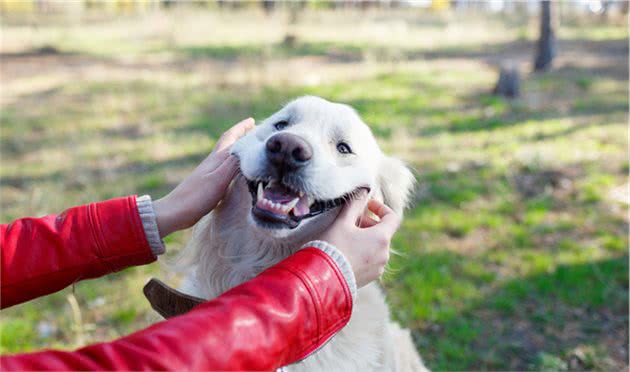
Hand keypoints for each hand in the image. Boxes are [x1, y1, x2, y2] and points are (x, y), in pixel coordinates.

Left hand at [153, 118, 254, 236]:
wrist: (175, 211)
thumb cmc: (197, 196)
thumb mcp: (219, 179)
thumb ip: (233, 163)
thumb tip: (248, 148)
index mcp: (215, 159)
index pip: (230, 138)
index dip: (241, 128)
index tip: (252, 120)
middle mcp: (211, 162)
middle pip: (227, 144)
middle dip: (239, 135)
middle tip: (252, 130)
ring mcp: (208, 172)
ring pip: (226, 155)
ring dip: (237, 149)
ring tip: (247, 148)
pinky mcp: (206, 183)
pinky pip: (224, 167)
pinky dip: (232, 164)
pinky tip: (234, 171)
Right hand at [319, 191, 400, 287]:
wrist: (324, 278)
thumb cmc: (333, 247)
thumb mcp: (342, 222)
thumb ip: (354, 204)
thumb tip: (362, 191)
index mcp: (381, 238)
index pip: (393, 217)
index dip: (381, 208)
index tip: (367, 206)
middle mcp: (384, 254)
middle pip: (383, 232)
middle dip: (369, 223)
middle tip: (350, 222)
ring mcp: (378, 268)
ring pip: (377, 247)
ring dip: (365, 238)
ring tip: (346, 237)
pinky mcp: (370, 278)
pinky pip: (371, 260)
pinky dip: (363, 251)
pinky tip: (345, 252)